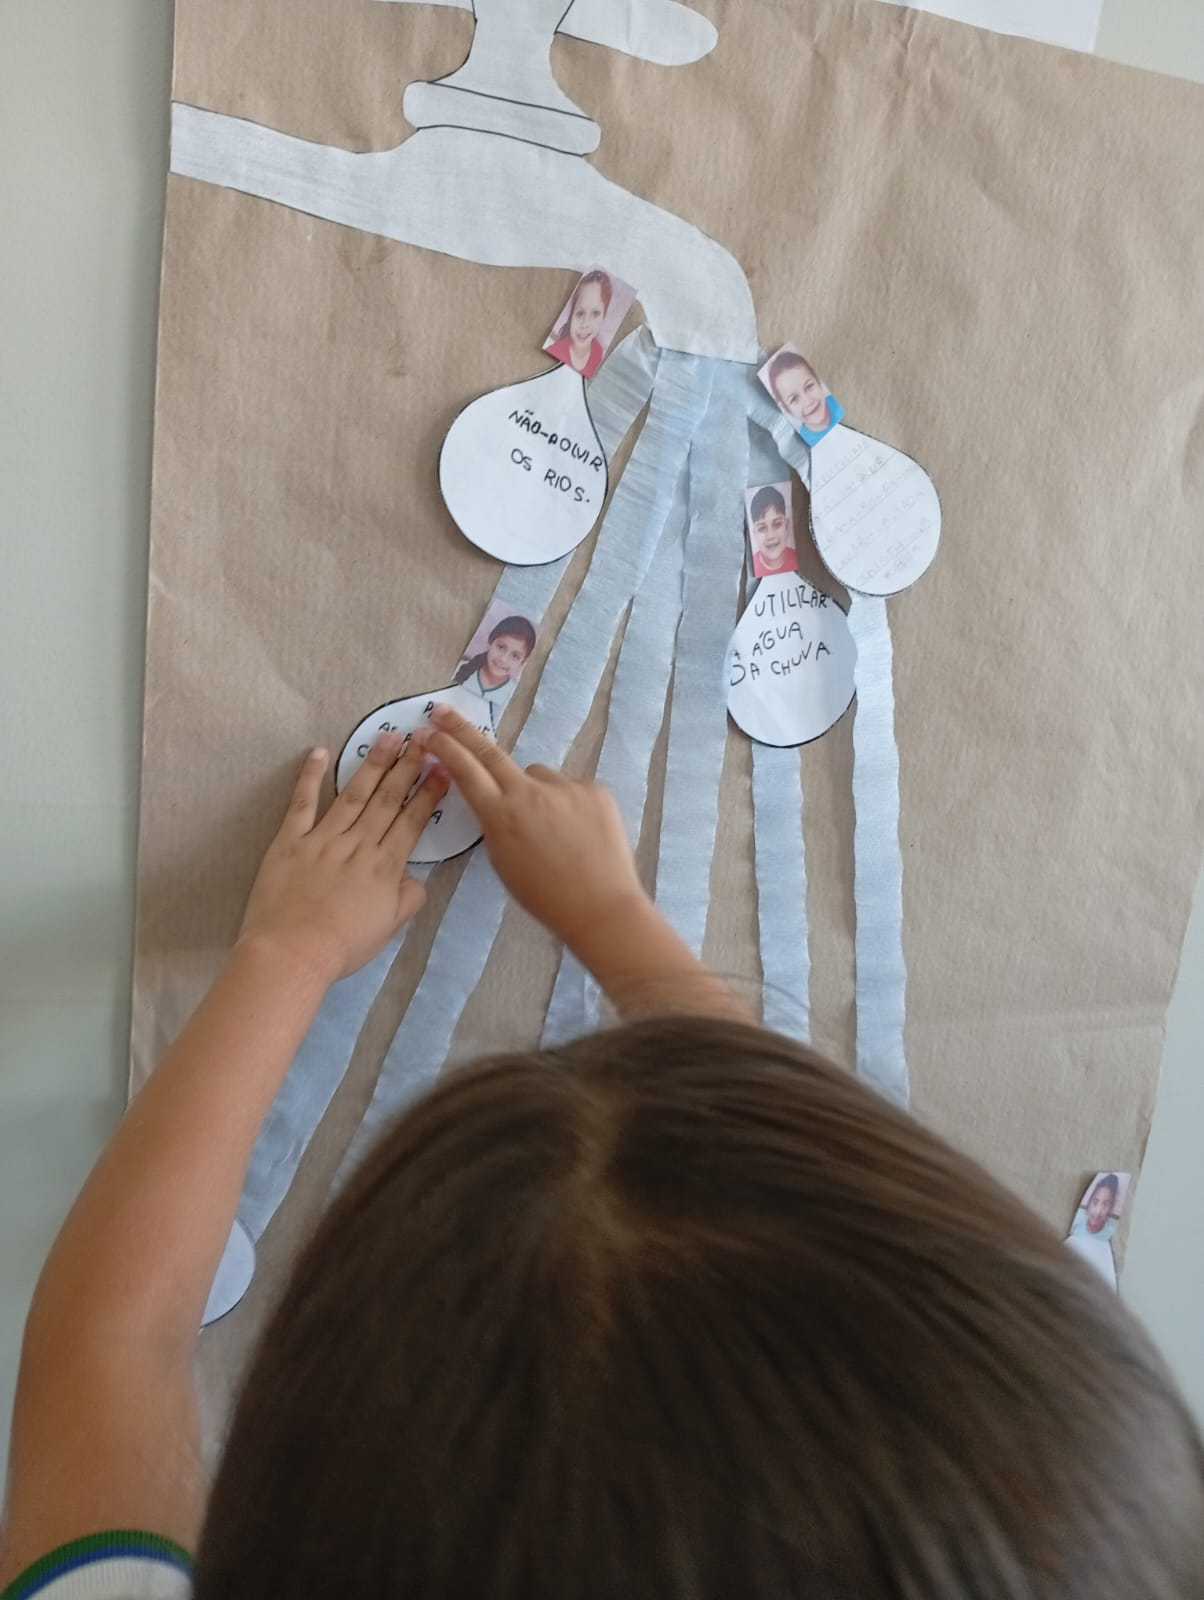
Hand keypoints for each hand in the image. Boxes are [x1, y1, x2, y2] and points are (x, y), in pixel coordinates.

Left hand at [238, 735, 447, 982]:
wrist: (292, 953)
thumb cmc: (343, 947)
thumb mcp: (388, 929)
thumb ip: (407, 899)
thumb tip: (416, 878)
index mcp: (384, 867)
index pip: (412, 822)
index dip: (429, 794)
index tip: (442, 770)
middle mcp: (358, 844)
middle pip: (387, 800)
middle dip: (407, 767)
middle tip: (421, 739)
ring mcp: (323, 839)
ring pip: (353, 794)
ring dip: (373, 764)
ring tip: (388, 738)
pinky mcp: (290, 840)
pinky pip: (302, 803)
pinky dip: (310, 776)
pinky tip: (319, 752)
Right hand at [416, 705, 646, 952]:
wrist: (600, 907)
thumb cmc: (545, 896)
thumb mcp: (503, 862)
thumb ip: (497, 823)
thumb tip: (500, 800)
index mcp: (500, 816)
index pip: (465, 770)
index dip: (444, 747)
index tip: (428, 731)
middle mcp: (528, 793)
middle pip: (489, 752)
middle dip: (462, 731)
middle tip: (445, 713)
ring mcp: (564, 787)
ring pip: (539, 777)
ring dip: (536, 792)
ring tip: (554, 830)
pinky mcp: (594, 790)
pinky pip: (571, 789)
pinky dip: (569, 805)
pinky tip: (580, 834)